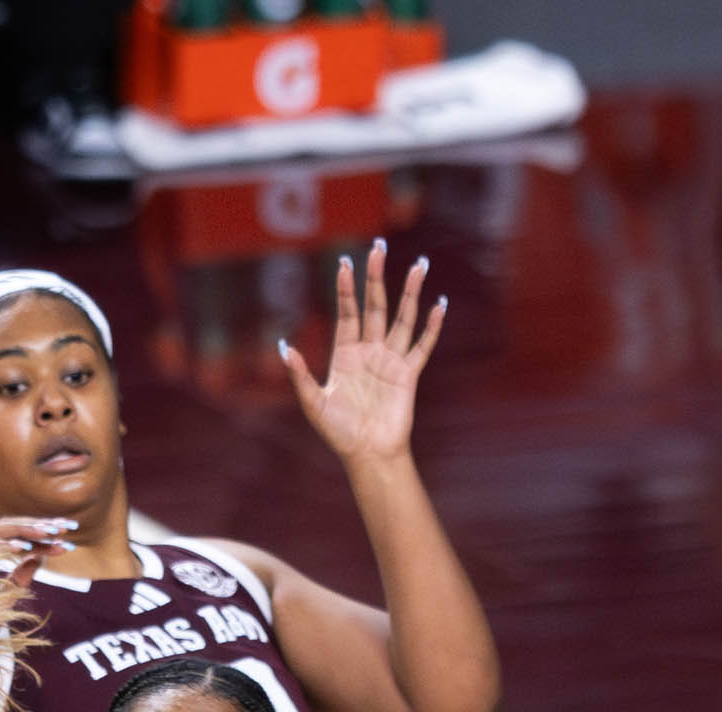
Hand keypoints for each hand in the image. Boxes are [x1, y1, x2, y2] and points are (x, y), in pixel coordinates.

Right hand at [0, 516, 77, 585]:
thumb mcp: (6, 594)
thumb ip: (21, 576)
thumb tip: (39, 559)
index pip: (21, 535)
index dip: (45, 532)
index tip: (70, 532)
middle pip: (12, 526)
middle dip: (39, 525)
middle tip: (65, 527)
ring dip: (23, 530)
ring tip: (47, 533)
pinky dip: (3, 546)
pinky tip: (23, 549)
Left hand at [279, 241, 445, 465]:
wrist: (367, 453)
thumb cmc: (338, 432)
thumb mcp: (314, 404)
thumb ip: (300, 376)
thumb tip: (283, 348)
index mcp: (345, 354)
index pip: (346, 312)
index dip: (346, 289)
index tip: (344, 263)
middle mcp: (369, 351)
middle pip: (374, 306)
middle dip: (376, 277)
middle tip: (379, 248)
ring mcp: (390, 360)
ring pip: (402, 318)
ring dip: (410, 292)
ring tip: (420, 265)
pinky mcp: (408, 374)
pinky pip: (422, 346)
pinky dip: (431, 327)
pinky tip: (438, 305)